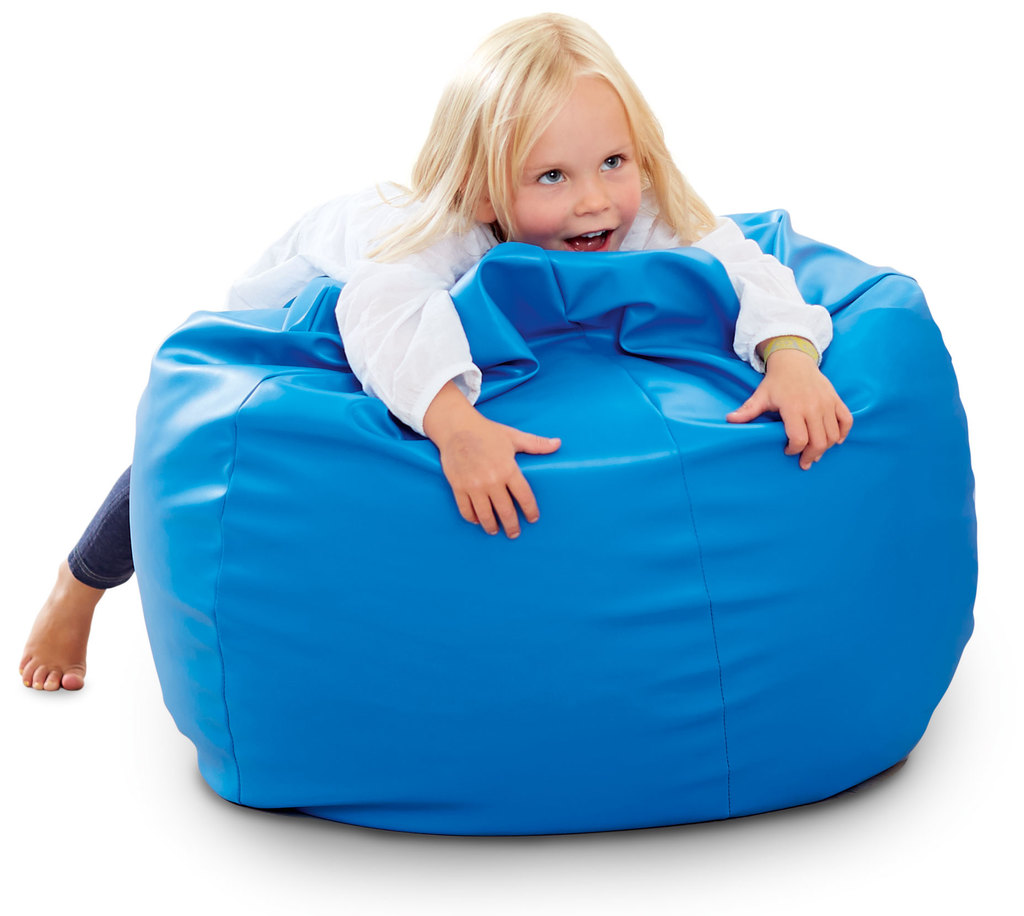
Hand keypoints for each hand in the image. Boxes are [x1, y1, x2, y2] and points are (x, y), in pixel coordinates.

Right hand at [424, 381, 560, 536]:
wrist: (456, 428)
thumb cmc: (487, 431)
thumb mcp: (513, 437)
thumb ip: (536, 444)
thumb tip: (558, 443)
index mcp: (508, 469)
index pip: (524, 497)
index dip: (530, 511)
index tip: (533, 519)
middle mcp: (491, 480)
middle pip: (505, 511)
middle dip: (512, 526)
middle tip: (514, 533)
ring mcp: (473, 485)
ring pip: (485, 515)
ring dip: (491, 526)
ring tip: (495, 531)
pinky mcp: (458, 487)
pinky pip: (466, 510)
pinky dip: (472, 518)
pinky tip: (477, 520)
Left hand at [727, 347, 852, 468]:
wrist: (794, 361)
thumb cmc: (776, 382)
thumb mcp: (760, 395)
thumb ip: (747, 410)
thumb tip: (729, 420)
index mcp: (794, 407)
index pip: (799, 439)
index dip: (794, 450)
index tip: (787, 451)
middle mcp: (813, 406)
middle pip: (819, 441)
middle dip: (810, 456)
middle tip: (804, 462)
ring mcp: (827, 403)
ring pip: (833, 435)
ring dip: (825, 448)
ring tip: (815, 453)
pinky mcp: (836, 400)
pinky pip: (847, 421)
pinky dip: (843, 433)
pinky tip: (835, 441)